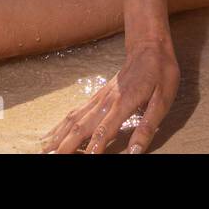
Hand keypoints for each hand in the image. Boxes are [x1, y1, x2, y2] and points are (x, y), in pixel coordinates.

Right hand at [40, 38, 179, 153]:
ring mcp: (99, 98)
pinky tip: (52, 134)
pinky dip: (61, 126)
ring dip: (58, 137)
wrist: (149, 46)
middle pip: (80, 128)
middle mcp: (106, 102)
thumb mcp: (163, 100)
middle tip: (49, 158)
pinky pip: (75, 113)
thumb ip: (148, 127)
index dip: (93, 149)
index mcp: (123, 104)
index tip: (85, 161)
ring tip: (44, 151)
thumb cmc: (161, 73)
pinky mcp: (97, 97)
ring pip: (73, 120)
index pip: (103, 131)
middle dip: (65, 146)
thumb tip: (135, 152)